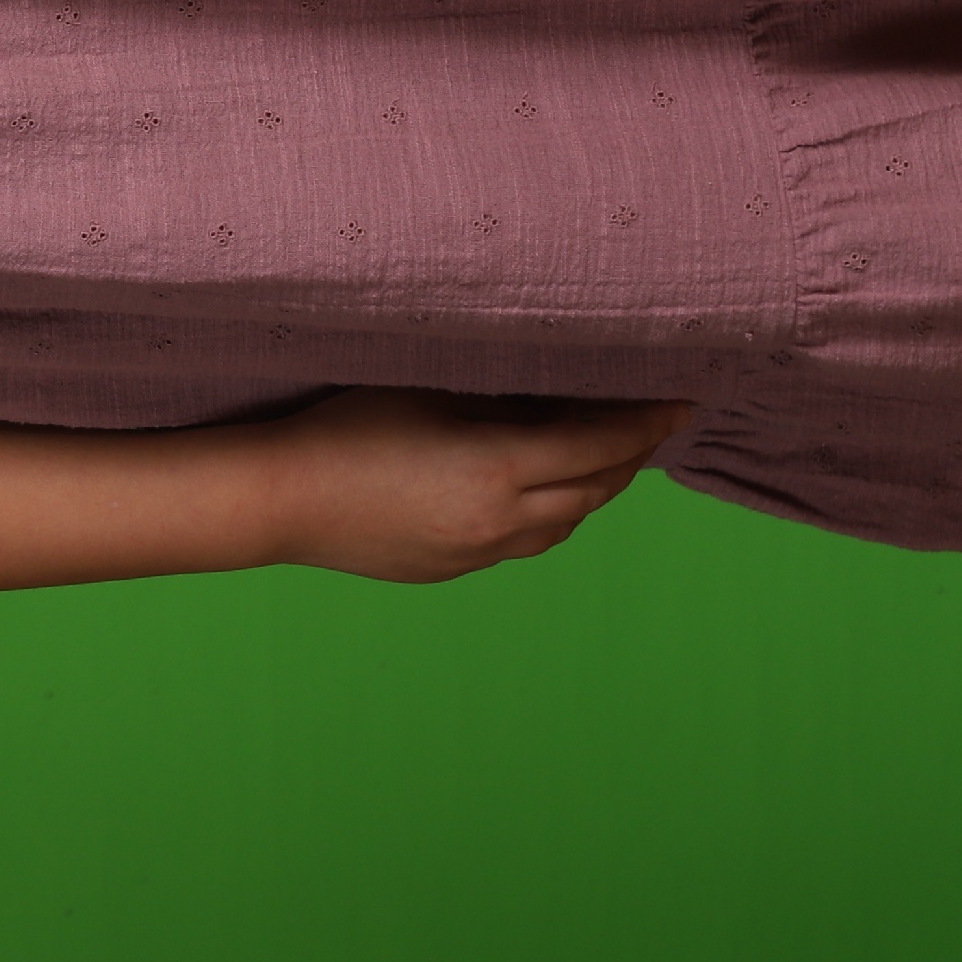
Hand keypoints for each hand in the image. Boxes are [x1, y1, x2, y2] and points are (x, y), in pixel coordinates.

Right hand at [264, 388, 690, 582]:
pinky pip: (524, 542)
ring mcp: (479, 553)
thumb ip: (500, 397)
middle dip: (630, 455)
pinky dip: (550, 512)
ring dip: (593, 488)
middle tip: (650, 421)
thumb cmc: (344, 428)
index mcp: (498, 468)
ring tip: (602, 454)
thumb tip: (559, 390)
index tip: (680, 401)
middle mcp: (501, 520)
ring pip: (566, 524)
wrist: (282, 500)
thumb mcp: (429, 392)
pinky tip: (538, 489)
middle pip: (595, 489)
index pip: (602, 445)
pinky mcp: (454, 570)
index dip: (646, 422)